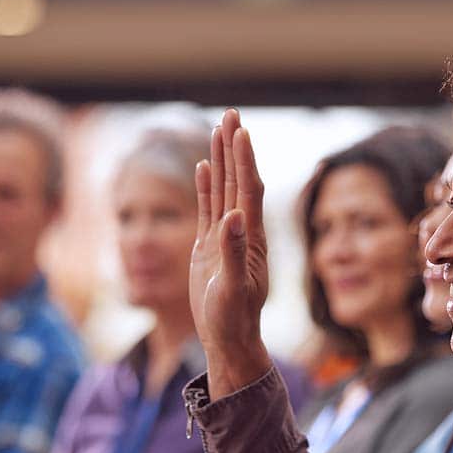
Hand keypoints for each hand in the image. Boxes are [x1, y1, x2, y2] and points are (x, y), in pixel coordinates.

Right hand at [190, 109, 273, 399]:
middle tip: (230, 113)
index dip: (245, 160)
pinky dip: (206, 185)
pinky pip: (208, 208)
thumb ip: (233, 253)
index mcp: (250, 238)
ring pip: (223, 189)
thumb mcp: (233, 288)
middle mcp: (241, 231)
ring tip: (218, 128)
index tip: (241, 131)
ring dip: (221, 159)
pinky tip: (202, 166)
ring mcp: (225, 237)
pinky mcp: (209, 247)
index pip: (249, 190)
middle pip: (238, 181)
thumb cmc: (233, 319)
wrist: (228, 339)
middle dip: (234, 147)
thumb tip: (234, 217)